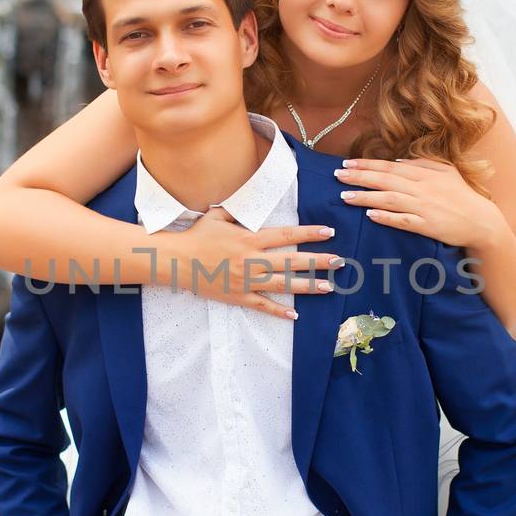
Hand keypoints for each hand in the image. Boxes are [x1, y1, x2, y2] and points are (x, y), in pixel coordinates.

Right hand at [169, 207, 343, 319]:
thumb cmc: (196, 236)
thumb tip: (250, 201)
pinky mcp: (237, 296)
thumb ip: (237, 211)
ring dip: (307, 286)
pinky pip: (261, 305)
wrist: (177, 260)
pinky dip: (278, 311)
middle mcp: (252, 260)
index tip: (329, 232)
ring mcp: (246, 280)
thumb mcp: (217, 216)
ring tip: (328, 287)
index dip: (309, 233)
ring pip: (282, 284)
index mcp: (249, 238)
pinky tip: (294, 315)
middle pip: (291, 261)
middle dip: (317, 262)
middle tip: (339, 262)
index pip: (286, 236)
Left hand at [334, 156, 499, 248]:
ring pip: (389, 199)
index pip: (389, 167)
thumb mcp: (447, 172)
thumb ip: (423, 164)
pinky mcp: (427, 225)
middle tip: (337, 175)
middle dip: (359, 177)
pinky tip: (370, 216)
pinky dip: (386, 217)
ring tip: (344, 196)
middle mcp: (422, 188)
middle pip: (385, 180)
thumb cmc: (462, 196)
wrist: (481, 221)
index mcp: (425, 174)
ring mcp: (424, 207)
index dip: (367, 165)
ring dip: (365, 197)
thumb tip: (399, 162)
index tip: (347, 163)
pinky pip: (403, 220)